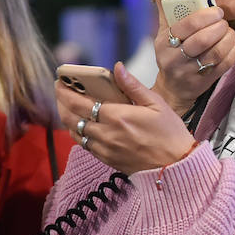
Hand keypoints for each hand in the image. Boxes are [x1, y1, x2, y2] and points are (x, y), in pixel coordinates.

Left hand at [57, 63, 197, 175]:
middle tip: (60, 92)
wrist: (175, 166)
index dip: (65, 92)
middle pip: (71, 118)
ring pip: (75, 132)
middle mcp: (106, 133)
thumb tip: (117, 67)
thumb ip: (132, 85)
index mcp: (117, 116)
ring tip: (67, 106)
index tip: (59, 82)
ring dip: (67, 119)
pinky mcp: (107, 159)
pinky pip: (84, 145)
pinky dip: (78, 133)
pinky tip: (81, 124)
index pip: (80, 102)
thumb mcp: (156, 103)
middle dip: (61, 103)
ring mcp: (105, 149)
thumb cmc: (169, 133)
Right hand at [151, 0, 234, 112]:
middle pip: (202, 40)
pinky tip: (231, 44)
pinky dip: (232, 52)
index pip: (186, 26)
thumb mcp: (163, 30)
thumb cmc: (170, 53)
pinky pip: (224, 65)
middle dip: (218, 27)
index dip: (205, 15)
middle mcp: (175, 59)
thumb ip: (165, 4)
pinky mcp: (205, 82)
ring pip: (215, 53)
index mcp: (165, 42)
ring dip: (227, 38)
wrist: (173, 87)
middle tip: (223, 21)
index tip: (216, 10)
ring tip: (229, 31)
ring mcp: (190, 72)